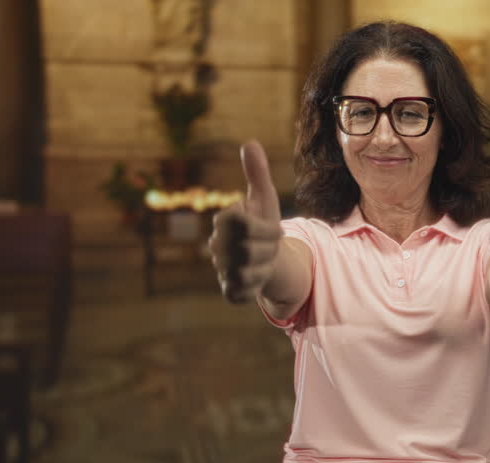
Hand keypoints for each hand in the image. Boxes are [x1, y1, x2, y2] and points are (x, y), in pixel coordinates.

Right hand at [208, 140, 281, 302]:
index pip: (246, 225)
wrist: (268, 257)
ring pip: (252, 273)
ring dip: (267, 267)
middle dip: (271, 248)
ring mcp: (221, 270)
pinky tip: (260, 278)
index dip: (268, 229)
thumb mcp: (264, 197)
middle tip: (270, 245)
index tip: (273, 228)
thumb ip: (257, 172)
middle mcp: (217, 246)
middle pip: (252, 250)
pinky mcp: (230, 291)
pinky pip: (247, 294)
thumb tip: (250, 142)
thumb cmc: (264, 223)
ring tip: (266, 260)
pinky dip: (259, 287)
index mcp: (224, 221)